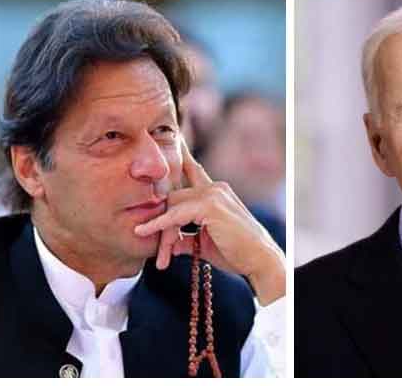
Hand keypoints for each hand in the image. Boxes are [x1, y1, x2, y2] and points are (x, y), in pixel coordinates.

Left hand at [134, 139, 284, 305]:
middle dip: (160, 221)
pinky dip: (159, 225)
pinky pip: (175, 214)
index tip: (170, 139)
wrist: (258, 261)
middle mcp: (215, 187)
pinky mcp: (210, 205)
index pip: (192, 169)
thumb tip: (170, 245)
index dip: (179, 157)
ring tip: (161, 258)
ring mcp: (213, 194)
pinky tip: (143, 231)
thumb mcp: (206, 243)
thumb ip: (186, 238)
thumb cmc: (237, 253)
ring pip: (172, 205)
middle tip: (153, 247)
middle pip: (173, 196)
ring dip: (161, 231)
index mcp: (216, 192)